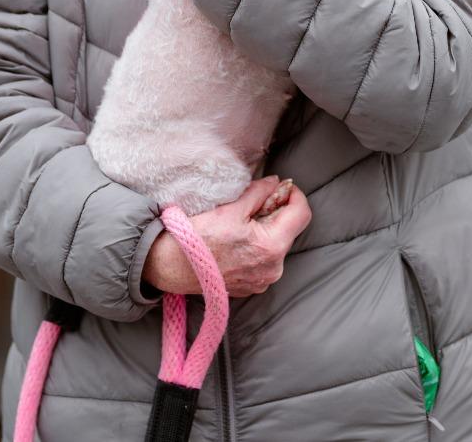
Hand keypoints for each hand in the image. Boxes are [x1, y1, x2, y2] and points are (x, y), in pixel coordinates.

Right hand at [143, 177, 311, 296]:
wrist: (169, 264)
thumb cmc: (198, 236)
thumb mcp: (232, 207)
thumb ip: (260, 192)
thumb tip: (275, 183)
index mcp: (271, 248)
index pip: (302, 214)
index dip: (295, 195)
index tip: (283, 186)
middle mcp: (272, 269)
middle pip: (289, 230)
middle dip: (277, 211)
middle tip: (256, 199)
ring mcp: (261, 281)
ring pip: (276, 245)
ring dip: (266, 228)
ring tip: (242, 220)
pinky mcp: (250, 287)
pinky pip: (263, 260)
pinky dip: (257, 245)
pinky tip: (236, 238)